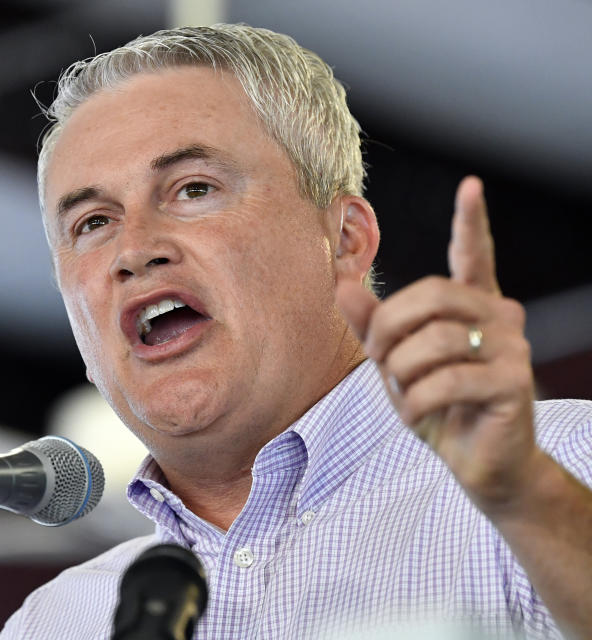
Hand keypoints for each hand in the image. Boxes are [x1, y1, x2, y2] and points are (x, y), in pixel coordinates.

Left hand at [336, 176, 541, 510]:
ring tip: (404, 395)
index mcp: (473, 305)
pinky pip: (447, 381)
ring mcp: (513, 348)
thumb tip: (341, 286)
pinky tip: (417, 416)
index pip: (474, 255)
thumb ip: (372, 326)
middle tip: (380, 362)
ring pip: (435, 340)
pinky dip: (416, 403)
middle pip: (432, 295)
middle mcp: (500, 316)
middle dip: (389, 329)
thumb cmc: (438, 405)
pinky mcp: (514, 383)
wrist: (478, 461)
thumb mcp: (396, 363)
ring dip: (402, 373)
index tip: (470, 185)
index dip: (471, 221)